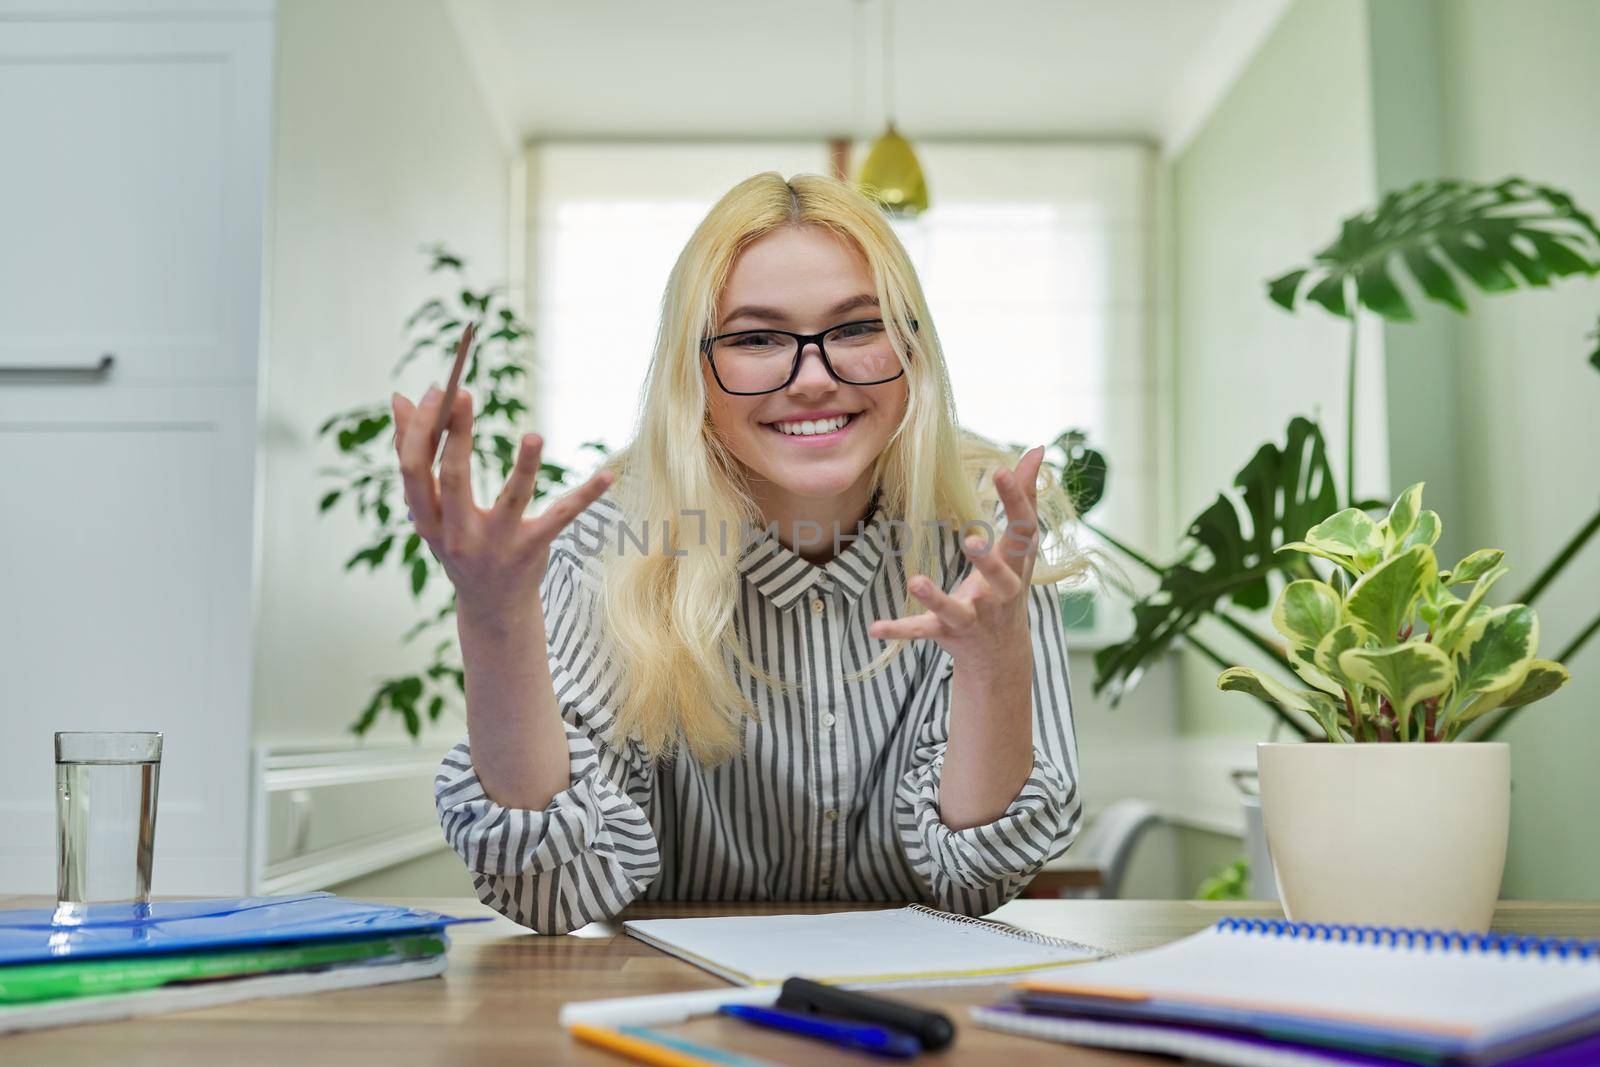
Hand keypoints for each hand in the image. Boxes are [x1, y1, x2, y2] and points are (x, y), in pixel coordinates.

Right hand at [391, 385, 612, 624]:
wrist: (492, 607)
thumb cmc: (460, 542)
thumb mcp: (433, 510)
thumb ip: (417, 456)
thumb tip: (399, 399)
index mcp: (427, 520)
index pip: (413, 469)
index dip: (420, 429)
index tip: (437, 390)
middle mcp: (457, 534)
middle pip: (452, 477)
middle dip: (456, 434)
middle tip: (462, 392)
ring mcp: (497, 544)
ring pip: (512, 498)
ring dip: (526, 466)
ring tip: (535, 435)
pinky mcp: (532, 549)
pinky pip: (562, 516)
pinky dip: (587, 495)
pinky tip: (609, 474)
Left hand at [868, 446, 1043, 671]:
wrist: (1001, 655)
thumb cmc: (1009, 585)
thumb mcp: (1021, 547)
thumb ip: (1027, 497)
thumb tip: (1039, 448)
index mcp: (1017, 566)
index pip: (1023, 530)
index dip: (1015, 500)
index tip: (1001, 469)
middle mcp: (1000, 594)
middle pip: (1000, 577)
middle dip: (988, 561)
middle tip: (971, 540)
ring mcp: (974, 617)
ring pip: (955, 609)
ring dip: (936, 598)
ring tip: (916, 582)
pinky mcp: (948, 633)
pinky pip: (922, 631)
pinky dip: (899, 630)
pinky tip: (874, 628)